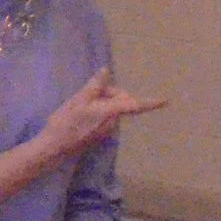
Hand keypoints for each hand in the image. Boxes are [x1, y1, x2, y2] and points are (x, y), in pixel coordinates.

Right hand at [40, 70, 166, 156]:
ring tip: (80, 105)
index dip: (151, 102)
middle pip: (120, 101)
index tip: (166, 100)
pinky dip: (98, 111)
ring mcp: (107, 130)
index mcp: (111, 112)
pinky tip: (81, 114)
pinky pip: (105, 117)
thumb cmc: (66, 123)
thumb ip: (95, 86)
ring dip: (101, 102)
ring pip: (112, 109)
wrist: (54, 148)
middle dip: (109, 93)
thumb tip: (106, 72)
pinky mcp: (100, 135)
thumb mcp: (78, 100)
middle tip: (88, 92)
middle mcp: (113, 123)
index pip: (135, 105)